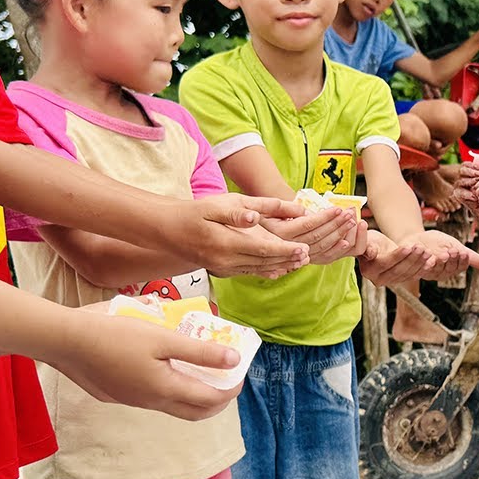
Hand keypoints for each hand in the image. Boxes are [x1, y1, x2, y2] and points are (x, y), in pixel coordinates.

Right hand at [50, 309, 242, 420]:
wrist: (66, 341)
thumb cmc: (115, 334)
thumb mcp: (163, 337)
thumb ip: (200, 351)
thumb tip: (233, 359)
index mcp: (166, 389)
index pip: (211, 400)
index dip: (230, 388)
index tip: (239, 372)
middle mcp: (152, 402)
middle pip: (195, 413)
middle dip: (217, 400)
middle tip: (226, 380)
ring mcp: (133, 401)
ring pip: (173, 406)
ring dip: (192, 395)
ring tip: (200, 372)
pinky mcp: (118, 395)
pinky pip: (153, 398)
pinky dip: (170, 389)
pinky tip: (165, 367)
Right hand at [190, 194, 309, 277]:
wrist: (170, 230)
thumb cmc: (195, 212)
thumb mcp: (216, 205)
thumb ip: (238, 212)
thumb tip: (255, 218)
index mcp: (226, 242)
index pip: (263, 249)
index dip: (285, 250)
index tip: (304, 248)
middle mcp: (226, 260)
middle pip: (264, 261)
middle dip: (288, 258)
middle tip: (309, 254)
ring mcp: (224, 268)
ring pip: (259, 269)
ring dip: (281, 265)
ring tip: (300, 262)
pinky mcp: (223, 270)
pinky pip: (250, 272)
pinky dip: (267, 270)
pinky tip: (279, 269)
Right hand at [261, 208, 361, 264]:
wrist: (249, 234)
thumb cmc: (262, 215)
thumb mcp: (267, 208)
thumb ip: (286, 208)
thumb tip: (307, 212)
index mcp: (279, 233)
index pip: (307, 224)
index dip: (324, 216)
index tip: (338, 208)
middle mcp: (286, 247)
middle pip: (317, 236)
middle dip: (336, 225)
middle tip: (350, 214)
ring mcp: (292, 256)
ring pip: (321, 247)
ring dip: (339, 235)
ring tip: (351, 222)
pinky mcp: (297, 261)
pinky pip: (319, 258)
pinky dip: (335, 251)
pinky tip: (346, 242)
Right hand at [358, 230, 431, 285]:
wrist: (378, 246)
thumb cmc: (371, 240)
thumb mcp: (367, 239)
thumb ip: (367, 245)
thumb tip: (371, 253)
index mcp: (368, 270)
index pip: (385, 264)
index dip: (397, 255)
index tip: (408, 246)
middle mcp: (378, 280)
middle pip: (398, 270)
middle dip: (411, 258)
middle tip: (421, 247)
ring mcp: (390, 282)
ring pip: (407, 273)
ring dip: (419, 262)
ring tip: (427, 251)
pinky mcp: (400, 281)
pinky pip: (413, 276)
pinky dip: (422, 268)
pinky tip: (430, 261)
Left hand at [400, 230, 478, 280]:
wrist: (416, 238)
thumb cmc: (436, 243)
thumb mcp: (454, 246)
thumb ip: (467, 255)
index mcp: (450, 269)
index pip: (459, 268)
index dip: (461, 261)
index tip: (464, 252)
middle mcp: (438, 274)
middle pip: (447, 270)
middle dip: (451, 260)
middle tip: (454, 251)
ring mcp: (425, 272)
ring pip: (433, 269)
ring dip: (438, 261)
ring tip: (442, 252)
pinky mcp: (412, 268)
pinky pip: (418, 266)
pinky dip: (422, 259)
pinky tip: (426, 252)